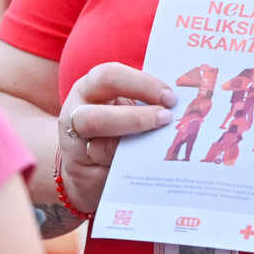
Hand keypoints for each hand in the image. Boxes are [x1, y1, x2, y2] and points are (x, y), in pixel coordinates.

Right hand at [57, 63, 175, 213]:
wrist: (83, 163)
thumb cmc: (111, 123)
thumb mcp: (120, 104)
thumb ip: (141, 99)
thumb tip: (179, 101)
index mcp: (87, 88)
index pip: (109, 77)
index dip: (142, 85)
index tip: (170, 97)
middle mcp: (74, 115)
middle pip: (98, 117)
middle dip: (137, 119)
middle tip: (166, 120)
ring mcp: (74, 148)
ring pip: (100, 149)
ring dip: (135, 147)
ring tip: (160, 146)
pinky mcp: (80, 175)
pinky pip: (107, 174)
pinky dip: (131, 170)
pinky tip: (149, 167)